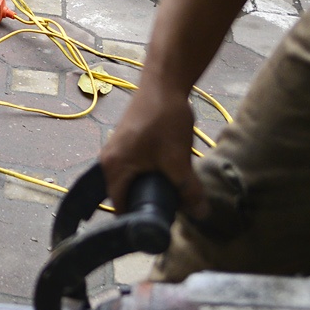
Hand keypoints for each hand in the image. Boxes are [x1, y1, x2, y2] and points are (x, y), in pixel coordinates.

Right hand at [98, 82, 206, 214]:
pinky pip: (134, 168)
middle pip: (125, 194)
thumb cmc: (165, 120)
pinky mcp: (126, 142)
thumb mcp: (178, 159)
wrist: (164, 82)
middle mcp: (108, 160)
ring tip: (172, 195)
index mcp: (112, 168)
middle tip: (170, 212)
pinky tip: (168, 175)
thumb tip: (201, 215)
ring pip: (131, 180)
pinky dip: (149, 175)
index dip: (138, 220)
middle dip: (146, 204)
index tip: (159, 227)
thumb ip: (188, 190)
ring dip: (149, 188)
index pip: (120, 207)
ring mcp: (116, 149)